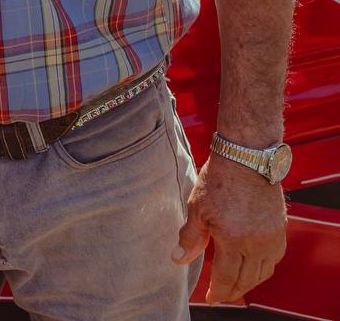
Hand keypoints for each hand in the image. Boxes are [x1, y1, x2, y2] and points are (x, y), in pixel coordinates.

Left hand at [173, 153, 287, 302]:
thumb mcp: (197, 208)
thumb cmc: (220, 179)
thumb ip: (190, 237)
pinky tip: (254, 266)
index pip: (226, 277)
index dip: (218, 292)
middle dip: (232, 291)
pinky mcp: (280, 230)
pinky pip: (274, 259)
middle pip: (246, 279)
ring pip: (262, 272)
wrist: (247, 159)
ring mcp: (271, 238)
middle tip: (221, 295)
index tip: (211, 299)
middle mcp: (256, 244)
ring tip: (236, 284)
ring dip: (249, 282)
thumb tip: (178, 258)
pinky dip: (264, 268)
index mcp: (233, 240)